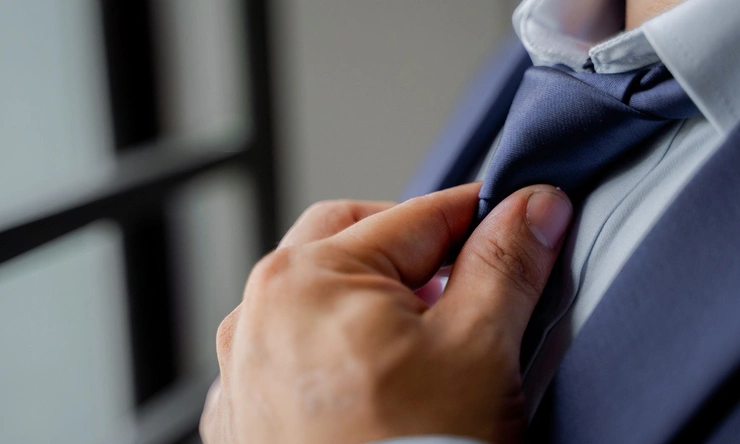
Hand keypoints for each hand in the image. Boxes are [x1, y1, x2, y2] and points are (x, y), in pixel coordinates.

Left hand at [201, 182, 571, 443]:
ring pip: (312, 294)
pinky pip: (284, 351)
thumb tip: (533, 209)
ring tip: (415, 336)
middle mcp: (259, 312)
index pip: (412, 217)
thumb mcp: (478, 348)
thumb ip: (505, 264)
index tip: (511, 216)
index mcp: (308, 277)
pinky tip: (366, 378)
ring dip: (364, 296)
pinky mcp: (243, 413)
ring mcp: (243, 366)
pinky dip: (325, 347)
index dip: (473, 216)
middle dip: (411, 251)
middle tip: (461, 280)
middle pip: (350, 241)